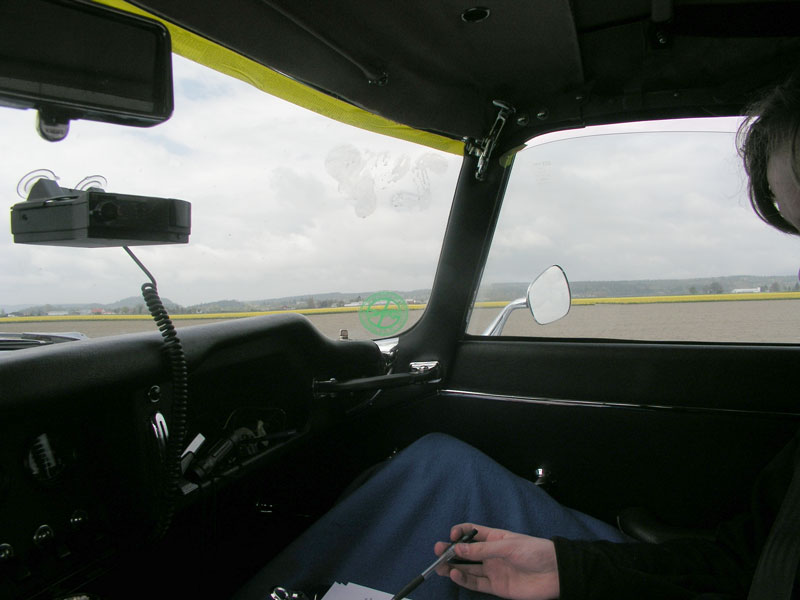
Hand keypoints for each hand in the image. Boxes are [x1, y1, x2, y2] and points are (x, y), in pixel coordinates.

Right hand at [433, 523, 559, 599]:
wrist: (555, 573)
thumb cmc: (535, 551)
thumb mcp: (508, 546)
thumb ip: (482, 550)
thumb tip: (457, 548)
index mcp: (494, 538)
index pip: (472, 532)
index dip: (460, 533)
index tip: (452, 536)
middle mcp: (491, 554)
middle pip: (466, 552)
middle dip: (450, 551)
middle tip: (437, 551)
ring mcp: (493, 570)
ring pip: (467, 568)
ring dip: (452, 566)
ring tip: (439, 566)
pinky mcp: (496, 587)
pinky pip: (476, 583)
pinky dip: (464, 580)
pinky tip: (455, 574)